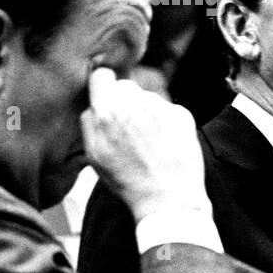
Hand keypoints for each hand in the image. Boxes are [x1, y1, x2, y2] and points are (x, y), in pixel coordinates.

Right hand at [80, 68, 208, 221]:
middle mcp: (136, 104)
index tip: (106, 98)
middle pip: (126, 86)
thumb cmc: (128, 180)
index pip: (102, 76)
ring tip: (148, 141)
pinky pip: (168, 109)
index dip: (103, 87)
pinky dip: (165, 120)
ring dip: (146, 111)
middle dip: (124, 101)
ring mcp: (162, 108)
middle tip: (127, 126)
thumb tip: (93, 105)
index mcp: (108, 112)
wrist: (168, 197)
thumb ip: (89, 123)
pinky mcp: (183, 114)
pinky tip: (164, 142)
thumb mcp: (94, 155)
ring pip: (148, 97)